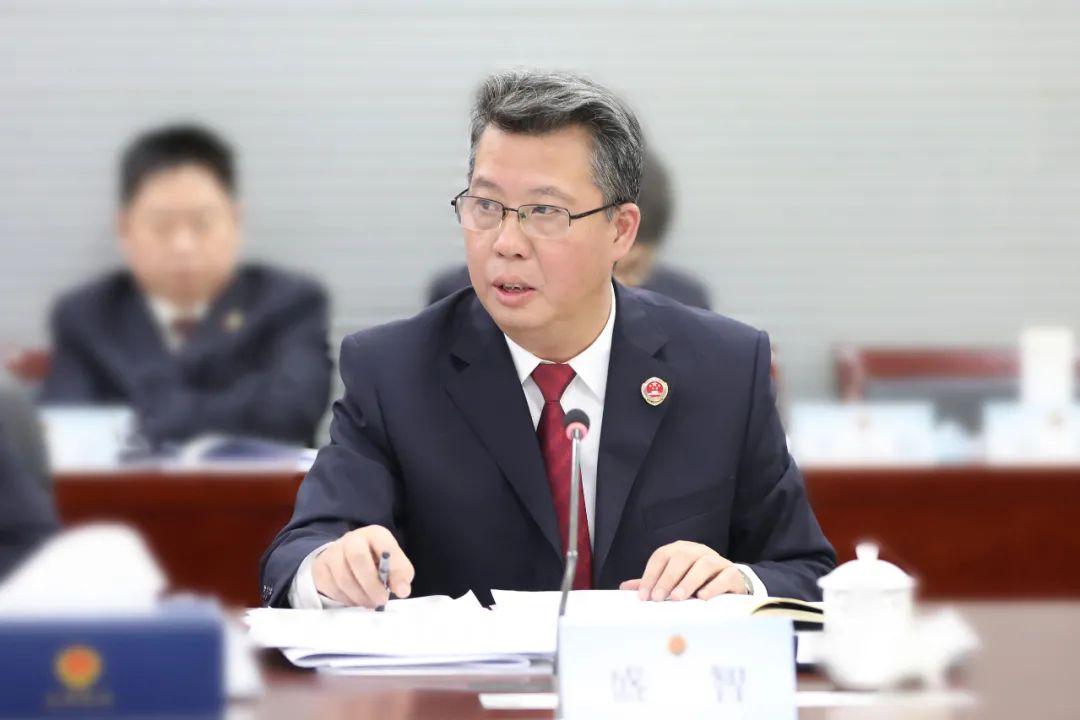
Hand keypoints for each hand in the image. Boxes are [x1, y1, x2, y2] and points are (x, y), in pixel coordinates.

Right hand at [313, 525, 414, 607]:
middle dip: (371, 585)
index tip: (401, 590)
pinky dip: (346, 599)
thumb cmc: (375, 562)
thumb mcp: (393, 563)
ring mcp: (333, 552)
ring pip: (343, 577)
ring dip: (359, 596)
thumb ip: (402, 574)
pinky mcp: (320, 568)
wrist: (346, 558)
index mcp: (375, 534)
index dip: (394, 569)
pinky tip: (356, 600)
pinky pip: (332, 588)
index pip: (385, 546)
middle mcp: (352, 539)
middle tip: (381, 601)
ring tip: (370, 603)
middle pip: (358, 558)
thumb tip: (403, 590)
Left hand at [619, 541, 746, 600]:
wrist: (730, 584)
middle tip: (659, 598)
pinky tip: (702, 598)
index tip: (644, 596)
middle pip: (682, 557)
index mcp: (680, 550)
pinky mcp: (733, 573)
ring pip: (704, 564)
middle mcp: (698, 551)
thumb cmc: (695, 582)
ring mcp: (717, 560)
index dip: (651, 574)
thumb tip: (624, 588)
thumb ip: (652, 583)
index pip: (661, 556)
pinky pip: (724, 576)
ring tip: (677, 598)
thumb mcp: (673, 581)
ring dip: (688, 581)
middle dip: (668, 578)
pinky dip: (713, 586)